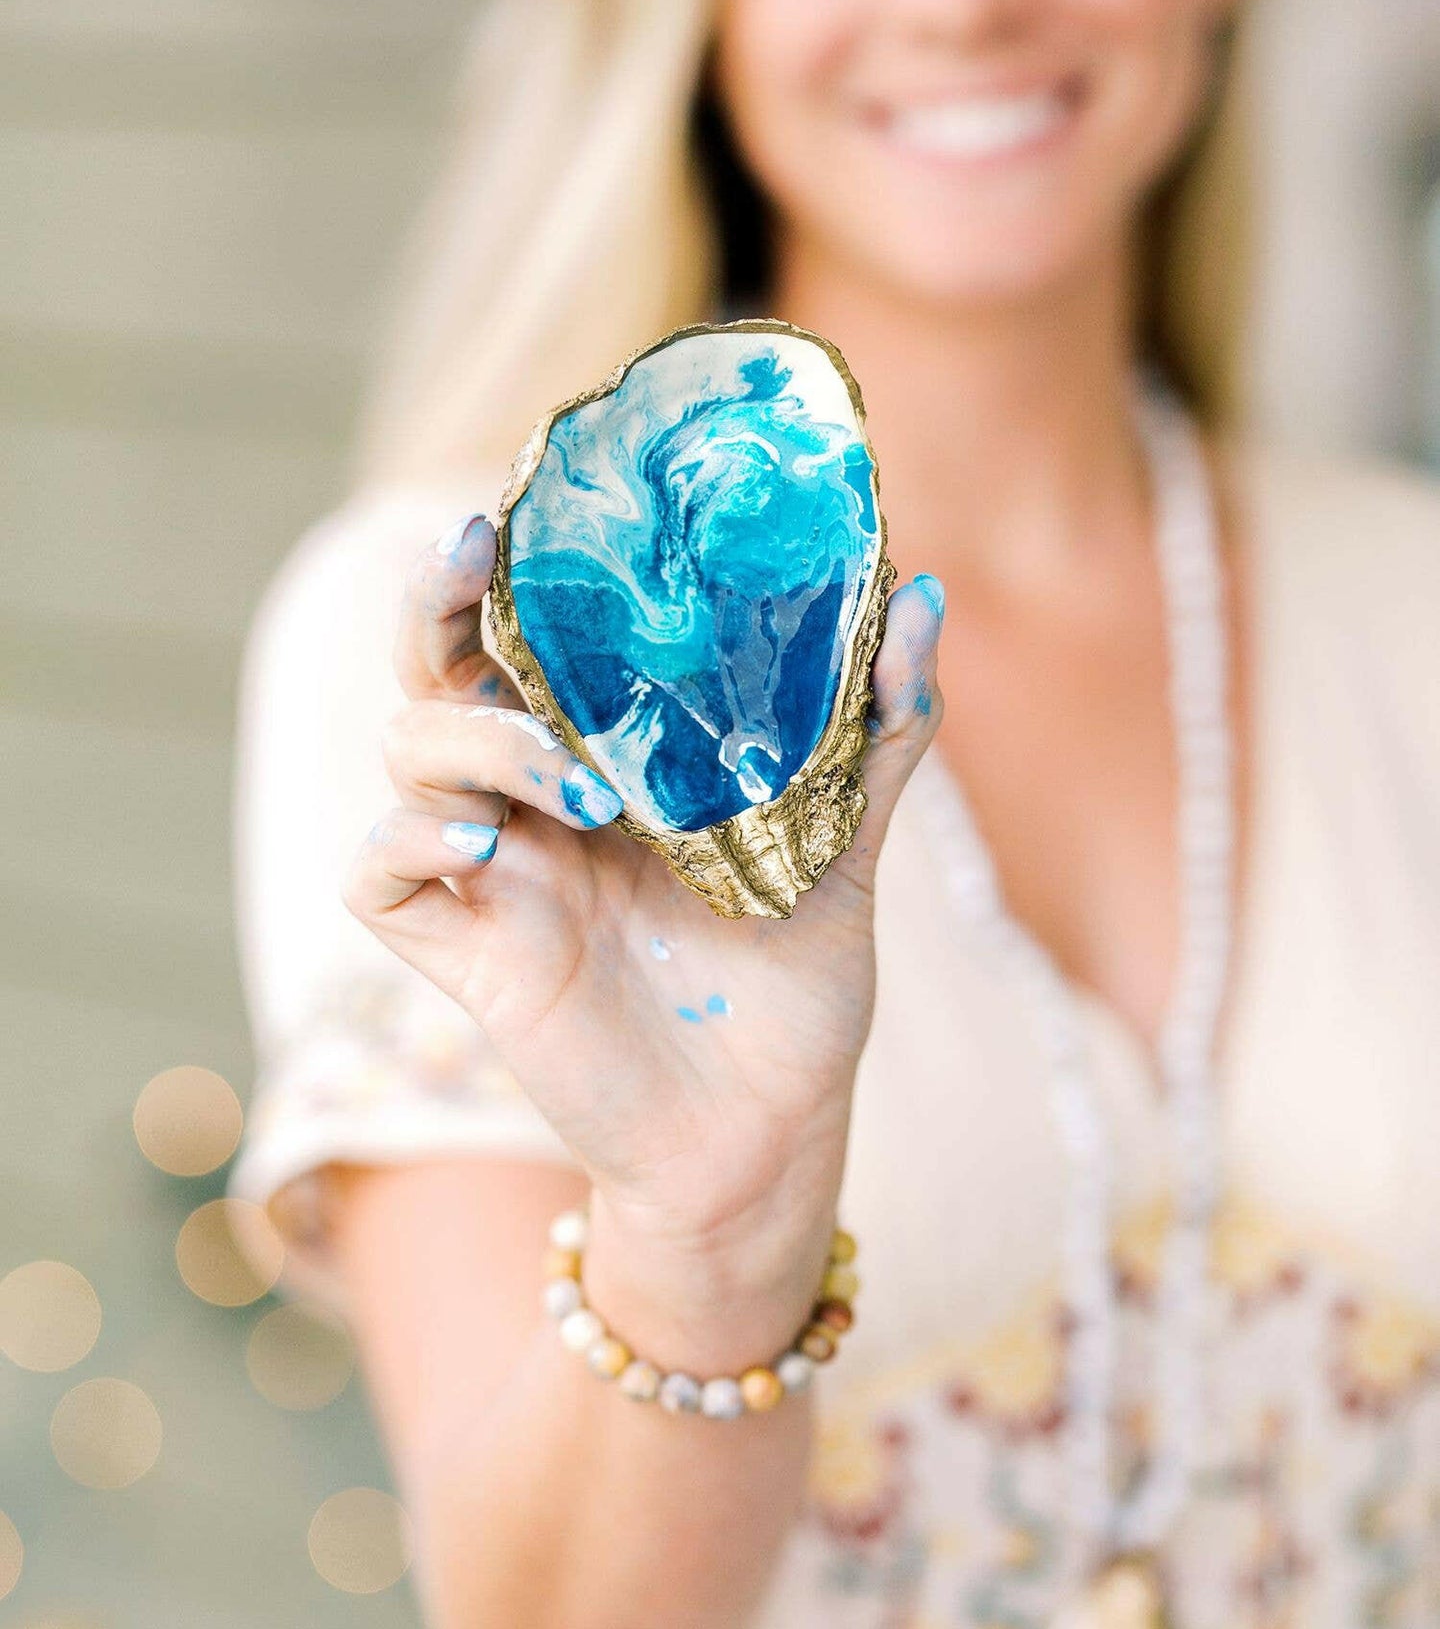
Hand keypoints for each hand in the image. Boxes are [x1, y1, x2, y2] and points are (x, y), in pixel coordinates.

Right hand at [343, 512, 943, 1272]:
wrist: (771, 1133)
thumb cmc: (797, 987)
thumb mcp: (844, 844)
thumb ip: (878, 729)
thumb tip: (920, 599)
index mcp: (609, 753)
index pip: (530, 631)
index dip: (513, 561)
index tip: (534, 496)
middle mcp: (537, 797)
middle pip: (435, 665)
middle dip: (432, 599)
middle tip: (469, 550)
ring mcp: (497, 871)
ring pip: (407, 754)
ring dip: (476, 740)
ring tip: (581, 784)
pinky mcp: (470, 953)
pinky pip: (379, 876)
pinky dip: (410, 843)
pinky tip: (490, 849)